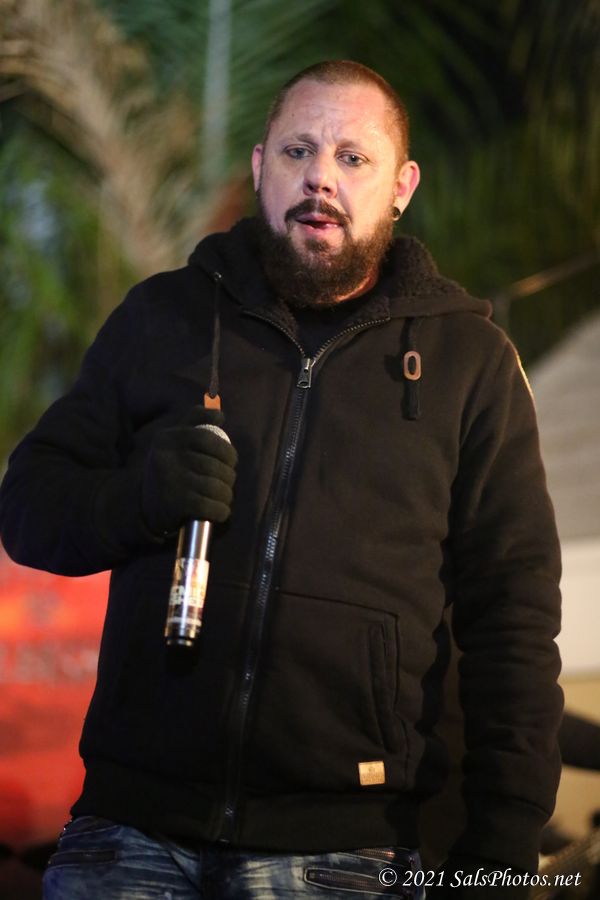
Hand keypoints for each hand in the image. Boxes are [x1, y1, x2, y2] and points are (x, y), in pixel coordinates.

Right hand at [141, 406, 236, 535]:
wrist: (144, 506)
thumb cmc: (169, 469)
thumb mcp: (174, 442)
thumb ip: (195, 422)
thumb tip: (220, 415)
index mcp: (167, 438)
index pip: (207, 438)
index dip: (227, 450)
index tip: (231, 461)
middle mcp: (165, 456)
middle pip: (214, 465)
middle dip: (229, 476)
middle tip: (227, 483)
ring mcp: (169, 480)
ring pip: (215, 487)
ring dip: (226, 495)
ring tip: (224, 497)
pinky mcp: (174, 504)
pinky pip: (209, 506)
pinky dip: (221, 511)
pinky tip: (220, 511)